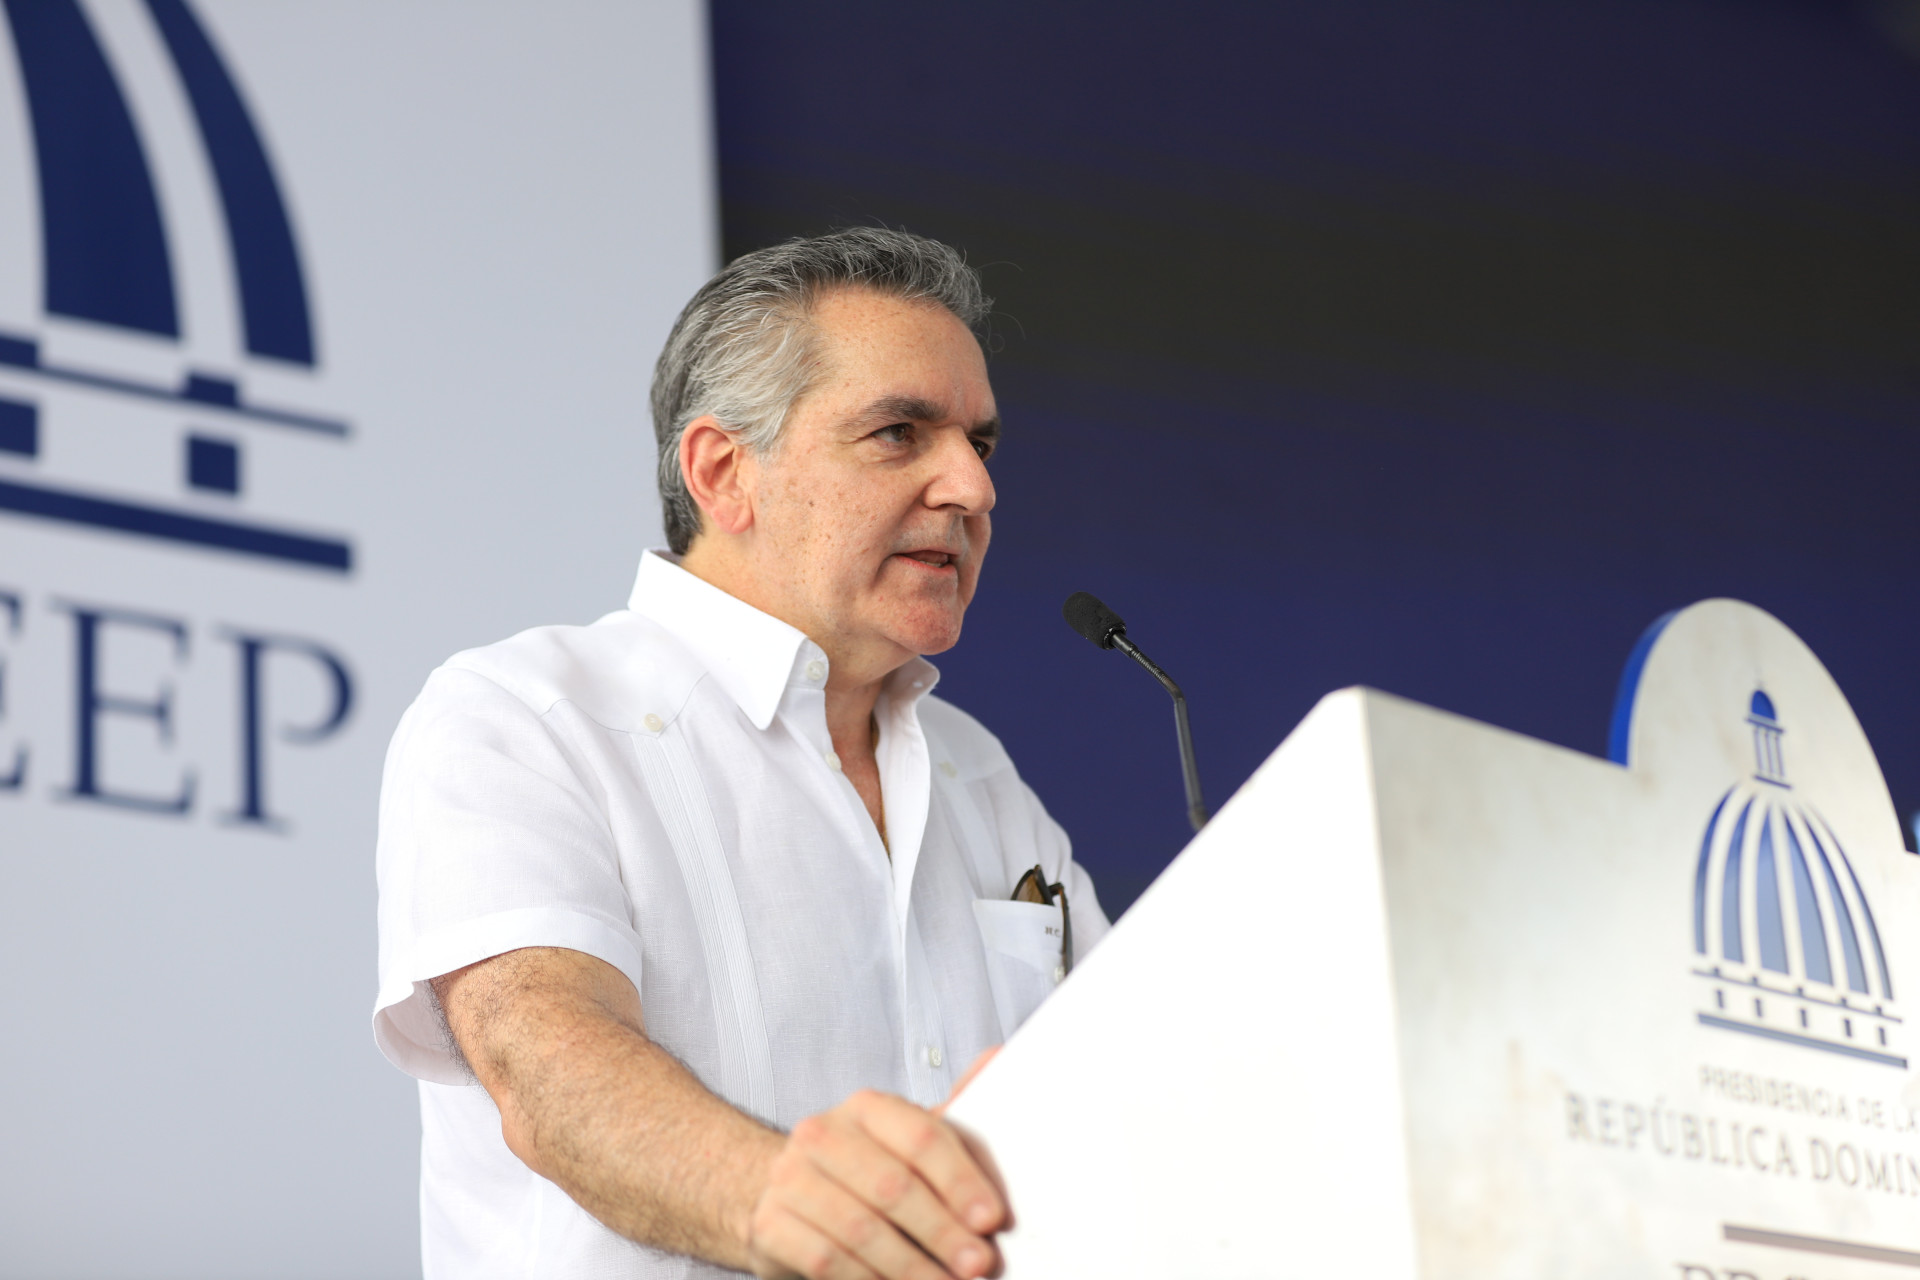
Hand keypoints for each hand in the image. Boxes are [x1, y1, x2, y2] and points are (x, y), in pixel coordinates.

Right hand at [743, 1089, 1009, 1279]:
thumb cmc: (869, 1170)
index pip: (921, 1137)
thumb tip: (996, 1058)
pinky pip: (826, 1260)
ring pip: (861, 1230)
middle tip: (977, 1264)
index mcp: (867, 1108)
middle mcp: (823, 1134)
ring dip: (911, 1267)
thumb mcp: (911, 1142)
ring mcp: (790, 1178)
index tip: (991, 1220)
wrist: (792, 1200)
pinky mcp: (770, 1224)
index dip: (960, 1181)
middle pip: (893, 1186)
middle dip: (942, 1232)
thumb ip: (955, 1113)